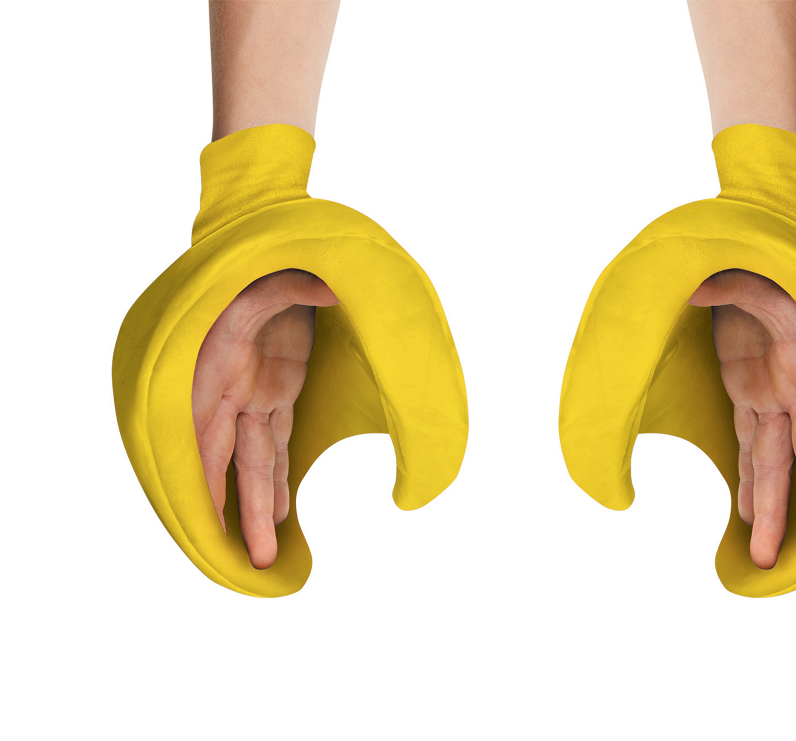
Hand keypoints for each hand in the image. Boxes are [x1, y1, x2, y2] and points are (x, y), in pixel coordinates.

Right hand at [191, 269, 338, 568]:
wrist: (268, 260)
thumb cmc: (254, 270)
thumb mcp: (263, 278)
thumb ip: (291, 286)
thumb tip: (329, 289)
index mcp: (212, 376)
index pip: (206, 441)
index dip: (206, 482)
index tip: (209, 523)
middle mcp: (228, 396)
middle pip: (232, 464)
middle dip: (239, 511)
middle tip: (254, 559)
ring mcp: (253, 397)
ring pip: (256, 462)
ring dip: (260, 505)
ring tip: (265, 552)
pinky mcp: (277, 393)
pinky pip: (275, 444)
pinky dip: (277, 478)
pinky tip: (279, 512)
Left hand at [688, 269, 795, 568]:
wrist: (761, 263)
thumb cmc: (776, 273)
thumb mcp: (767, 278)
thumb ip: (737, 287)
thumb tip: (695, 289)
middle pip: (792, 463)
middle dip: (786, 511)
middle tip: (775, 559)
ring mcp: (773, 398)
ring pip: (770, 462)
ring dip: (766, 505)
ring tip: (763, 550)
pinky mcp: (751, 394)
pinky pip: (751, 445)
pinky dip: (750, 479)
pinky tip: (746, 513)